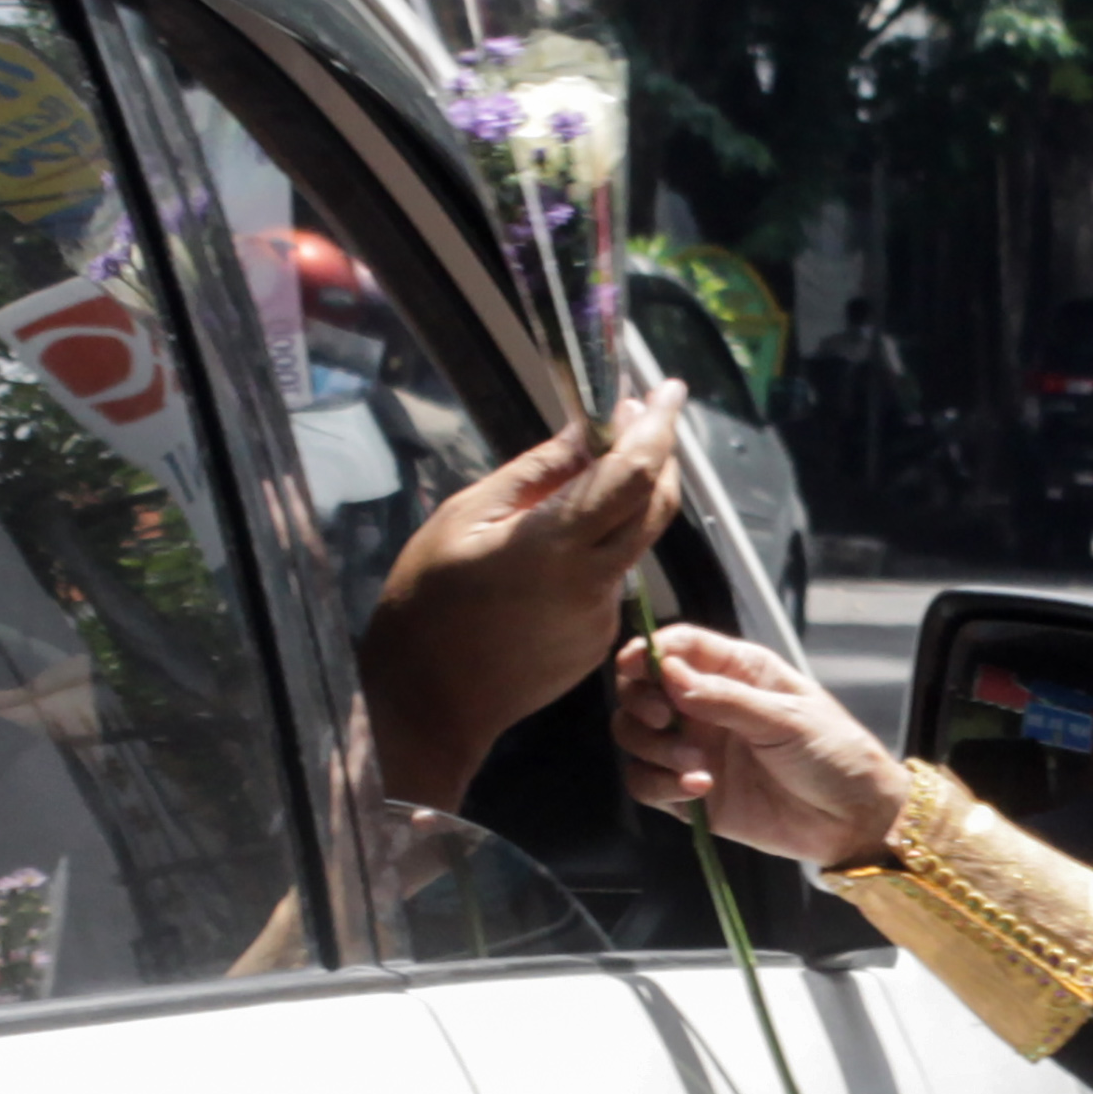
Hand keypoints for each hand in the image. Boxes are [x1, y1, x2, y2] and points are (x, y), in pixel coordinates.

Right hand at [361, 381, 688, 808]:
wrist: (425, 702)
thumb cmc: (427, 602)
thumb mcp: (467, 517)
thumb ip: (538, 472)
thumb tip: (589, 429)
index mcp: (555, 546)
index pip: (635, 473)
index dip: (659, 426)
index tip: (668, 391)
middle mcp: (592, 582)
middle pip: (656, 505)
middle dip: (659, 454)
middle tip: (640, 415)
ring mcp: (602, 617)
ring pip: (634, 541)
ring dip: (624, 501)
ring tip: (582, 474)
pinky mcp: (599, 641)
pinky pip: (611, 577)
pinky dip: (599, 546)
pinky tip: (554, 547)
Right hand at [610, 620, 911, 868]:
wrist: (853, 820)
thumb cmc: (835, 754)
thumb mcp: (787, 718)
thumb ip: (724, 697)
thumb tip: (667, 672)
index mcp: (737, 672)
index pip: (679, 647)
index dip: (649, 651)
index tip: (638, 665)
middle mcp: (707, 706)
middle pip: (642, 690)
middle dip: (641, 702)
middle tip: (665, 719)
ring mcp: (696, 749)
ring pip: (636, 737)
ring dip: (654, 749)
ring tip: (697, 768)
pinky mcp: (691, 793)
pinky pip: (647, 783)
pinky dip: (660, 785)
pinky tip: (698, 790)